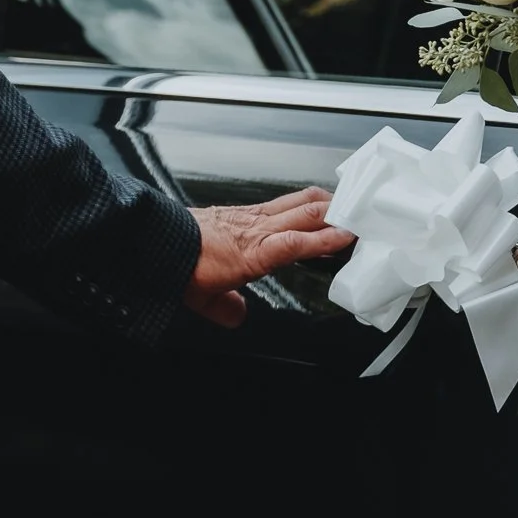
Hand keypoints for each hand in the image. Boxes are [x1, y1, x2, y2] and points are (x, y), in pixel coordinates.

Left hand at [186, 187, 354, 327]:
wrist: (157, 237)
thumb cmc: (180, 264)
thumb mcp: (203, 298)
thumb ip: (226, 308)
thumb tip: (238, 316)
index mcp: (253, 252)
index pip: (298, 242)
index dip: (326, 240)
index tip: (350, 237)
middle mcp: (258, 228)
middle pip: (306, 213)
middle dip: (337, 213)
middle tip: (360, 217)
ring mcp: (253, 214)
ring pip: (298, 200)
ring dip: (324, 201)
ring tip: (344, 205)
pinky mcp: (244, 208)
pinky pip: (282, 201)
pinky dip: (302, 201)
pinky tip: (307, 207)